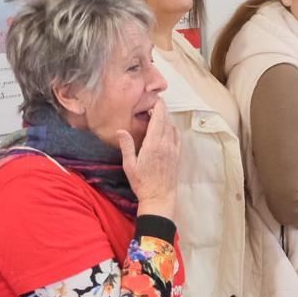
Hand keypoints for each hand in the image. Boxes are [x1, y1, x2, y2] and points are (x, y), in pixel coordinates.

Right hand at [119, 98, 179, 217]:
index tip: (155, 99)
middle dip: (162, 109)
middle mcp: (166, 144)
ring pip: (172, 128)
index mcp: (153, 144)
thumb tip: (120, 130)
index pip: (159, 119)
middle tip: (156, 102)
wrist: (159, 197)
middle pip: (166, 120)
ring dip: (166, 119)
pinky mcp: (177, 155)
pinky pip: (177, 137)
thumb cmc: (142, 183)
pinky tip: (167, 128)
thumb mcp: (129, 165)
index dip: (158, 107)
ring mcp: (173, 149)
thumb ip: (127, 146)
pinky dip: (172, 128)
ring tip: (158, 114)